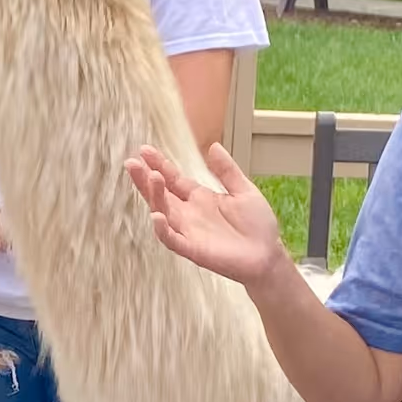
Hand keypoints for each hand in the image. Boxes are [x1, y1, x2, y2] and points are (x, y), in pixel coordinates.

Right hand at [126, 143, 288, 288]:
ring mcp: (189, 232)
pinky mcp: (194, 250)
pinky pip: (173, 240)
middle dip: (145, 179)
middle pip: (161, 194)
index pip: (173, 179)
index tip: (144, 150)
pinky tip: (156, 216)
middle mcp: (189, 214)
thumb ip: (227, 171)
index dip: (159, 164)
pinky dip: (163, 229)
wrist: (268, 256)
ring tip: (151, 177)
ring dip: (154, 197)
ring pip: (163, 213)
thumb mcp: (244, 191)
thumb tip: (213, 146)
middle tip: (132, 163)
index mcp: (199, 198)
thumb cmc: (257, 226)